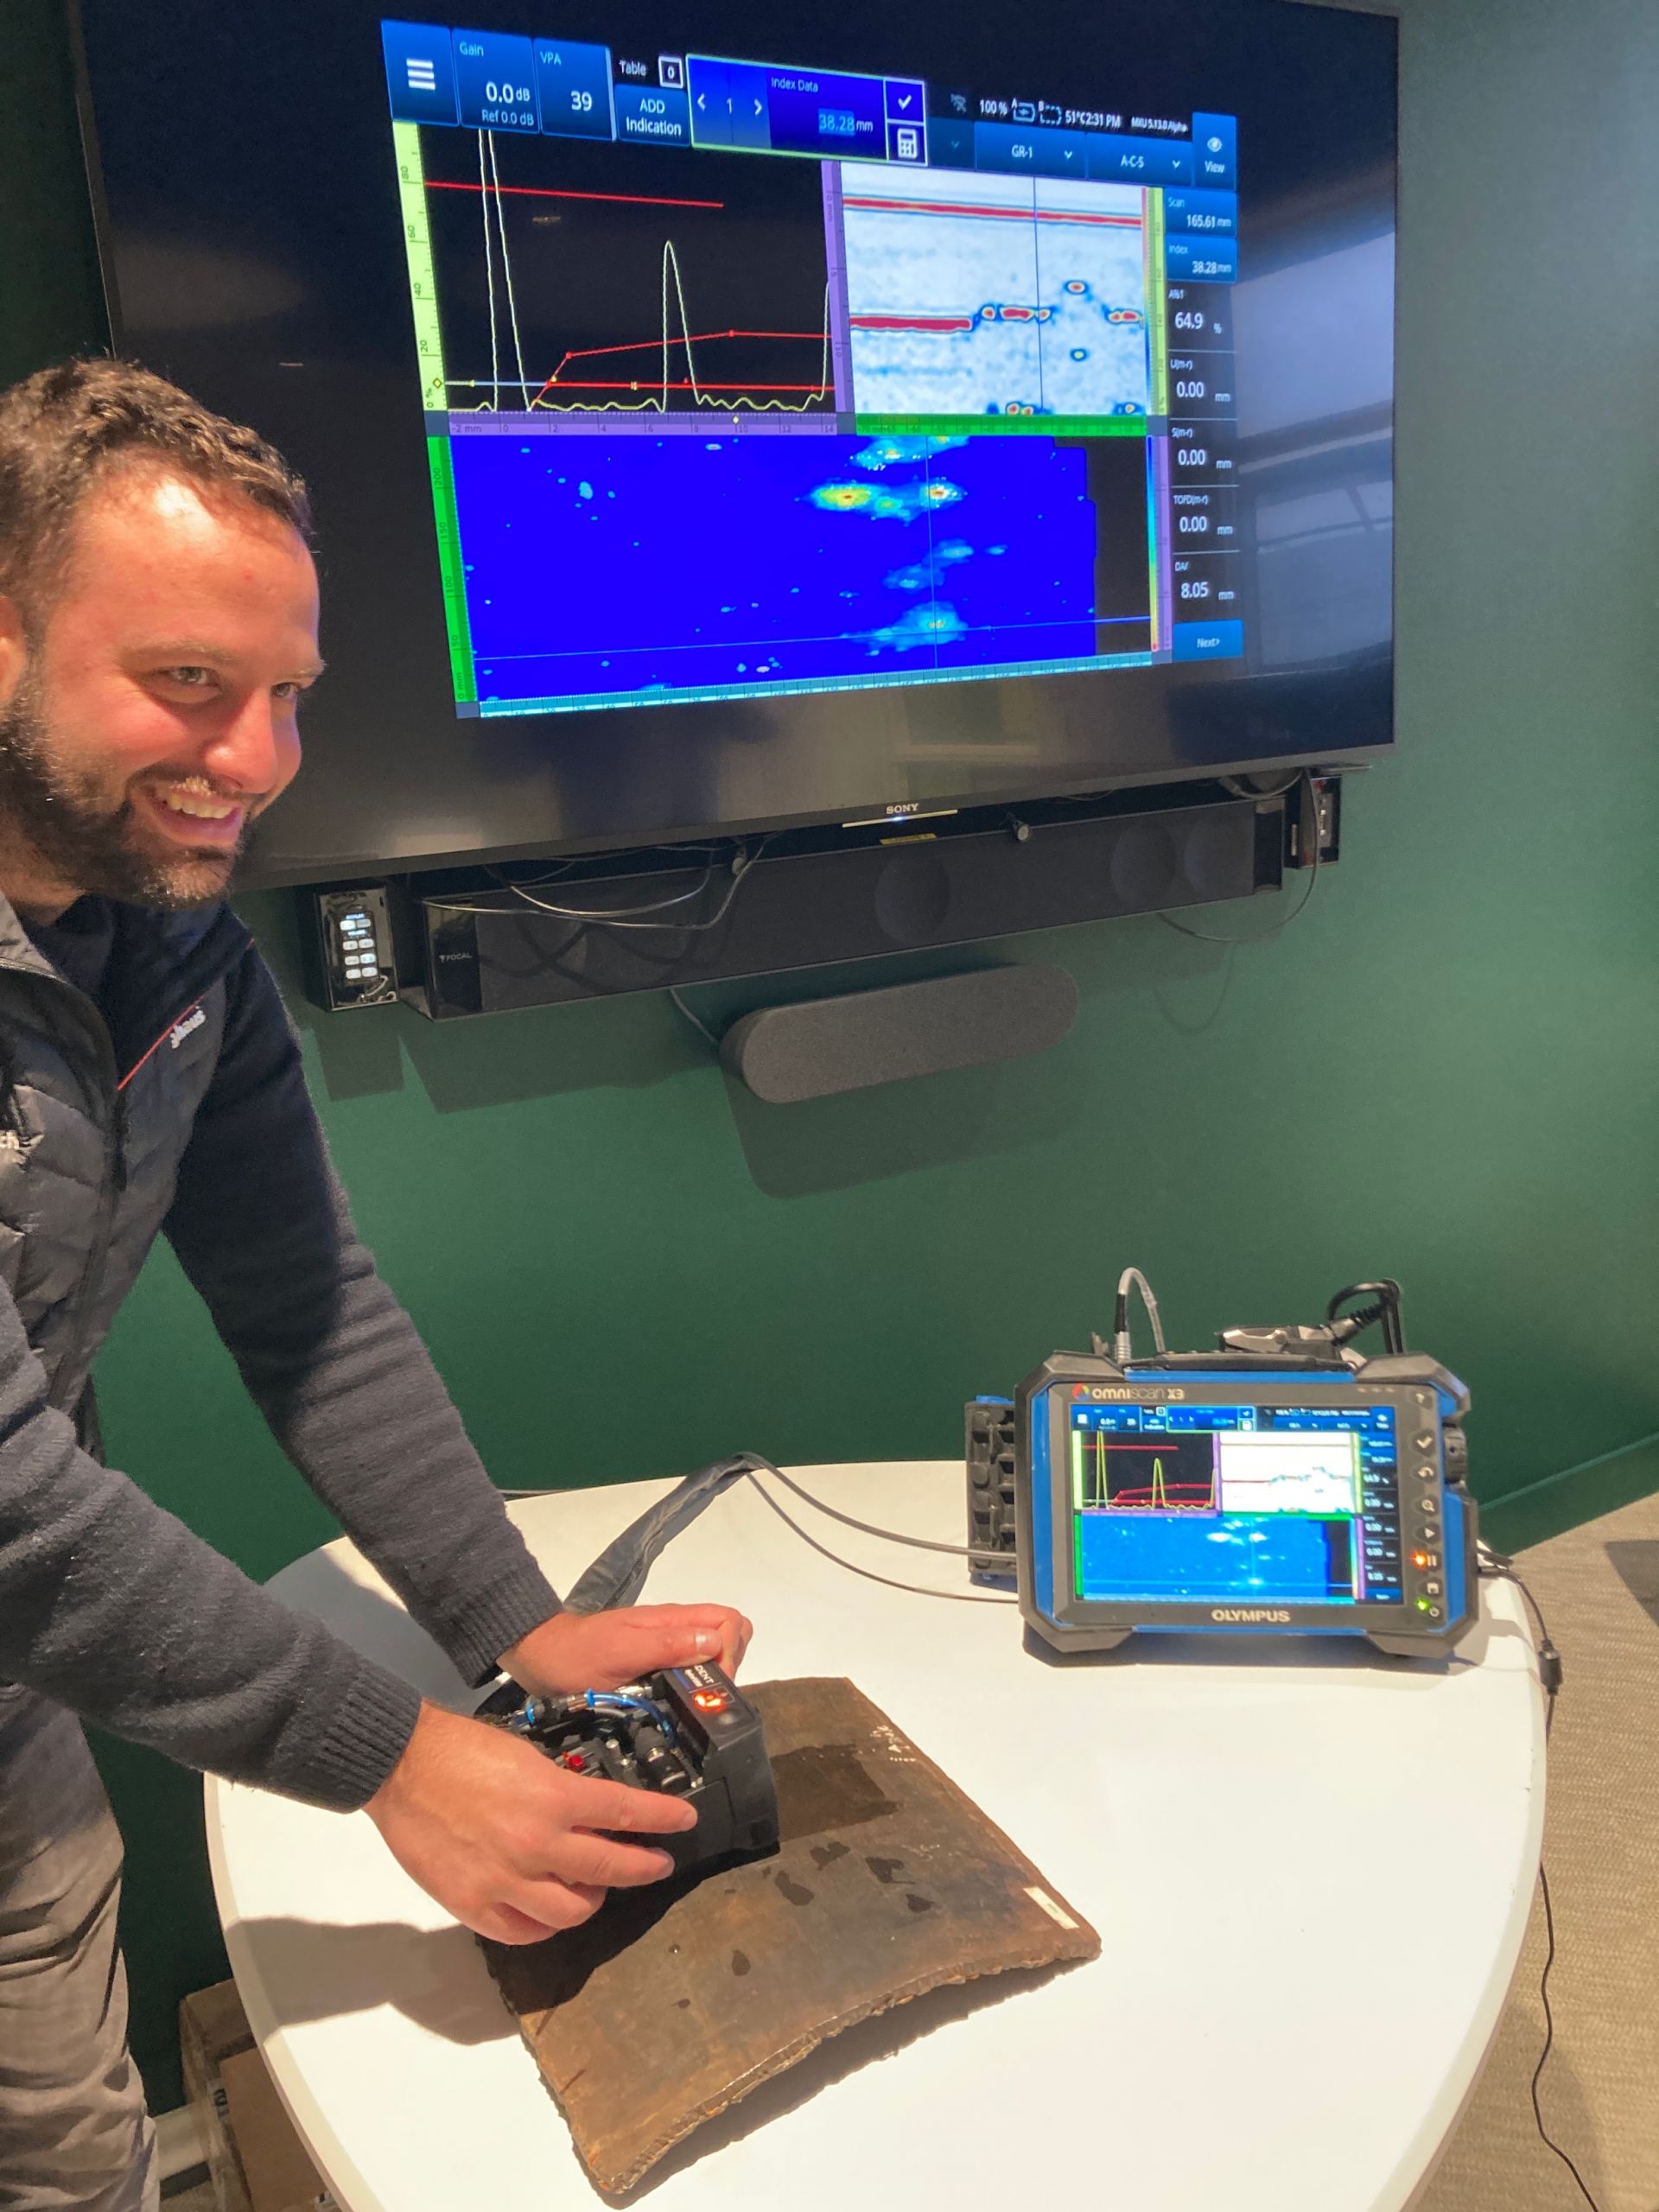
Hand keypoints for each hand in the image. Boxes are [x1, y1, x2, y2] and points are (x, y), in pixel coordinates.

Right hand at [365, 1702, 698, 1943]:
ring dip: (594, 1900)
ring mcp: (505, 1880)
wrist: (404, 1765)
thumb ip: (561, 1792)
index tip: (684, 1821)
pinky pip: (522, 1931)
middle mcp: (537, 1844)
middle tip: (656, 1863)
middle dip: (643, 1866)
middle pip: (610, 1869)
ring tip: (597, 1889)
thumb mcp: (528, 1757)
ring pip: (572, 1911)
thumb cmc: (464, 1749)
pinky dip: (543, 1925)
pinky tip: (550, 1911)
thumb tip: (590, 1815)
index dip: (662, 1819)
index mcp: (554, 1798)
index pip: (626, 1814)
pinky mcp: (473, 1903)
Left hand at [499, 1601, 752, 1697]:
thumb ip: (666, 1646)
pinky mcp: (653, 1665)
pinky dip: (694, 1687)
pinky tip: (680, 1708)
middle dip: (730, 1664)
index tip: (714, 1685)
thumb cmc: (576, 1655)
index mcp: (671, 1620)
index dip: (732, 1651)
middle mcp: (674, 1630)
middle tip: (709, 1697)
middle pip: (728, 1634)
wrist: (538, 1656)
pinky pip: (688, 1670)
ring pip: (710, 1653)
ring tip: (696, 1706)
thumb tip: (715, 1643)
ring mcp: (664, 1647)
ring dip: (712, 1678)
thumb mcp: (620, 1651)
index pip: (729, 1621)